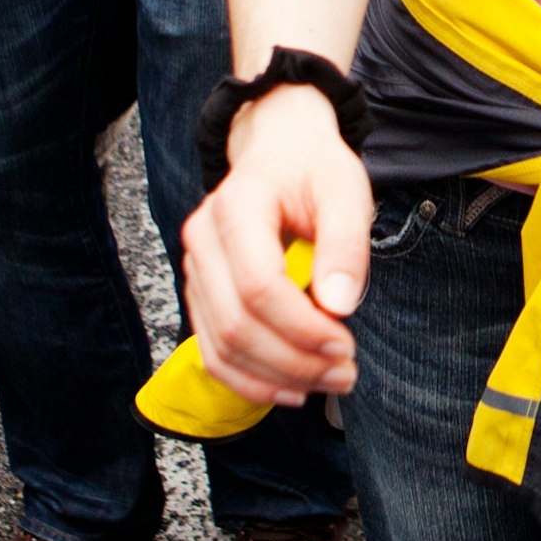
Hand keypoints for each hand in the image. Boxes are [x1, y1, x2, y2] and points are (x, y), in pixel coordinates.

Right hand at [178, 85, 369, 406]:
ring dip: (276, 379)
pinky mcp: (200, 294)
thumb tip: (339, 306)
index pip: (258, 286)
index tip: (345, 344)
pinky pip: (213, 351)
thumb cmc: (313, 170)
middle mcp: (202, 240)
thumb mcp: (346, 190)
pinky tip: (291, 388)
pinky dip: (251, 380)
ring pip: (221, 347)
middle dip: (295, 361)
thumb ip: (345, 244)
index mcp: (236, 208)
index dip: (302, 327)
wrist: (279, 152)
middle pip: (237, 324)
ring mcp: (195, 269)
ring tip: (328, 382)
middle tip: (345, 373)